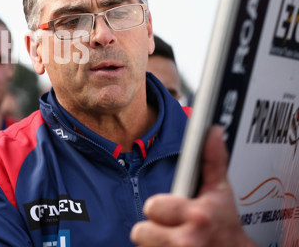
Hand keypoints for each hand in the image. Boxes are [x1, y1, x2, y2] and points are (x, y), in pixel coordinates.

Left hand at [130, 126, 256, 246]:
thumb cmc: (225, 227)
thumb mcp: (220, 193)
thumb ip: (212, 160)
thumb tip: (212, 131)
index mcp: (197, 216)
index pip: (151, 207)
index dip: (158, 208)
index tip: (170, 210)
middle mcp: (187, 241)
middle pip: (140, 231)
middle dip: (154, 229)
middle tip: (173, 228)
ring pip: (144, 246)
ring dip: (155, 244)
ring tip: (175, 241)